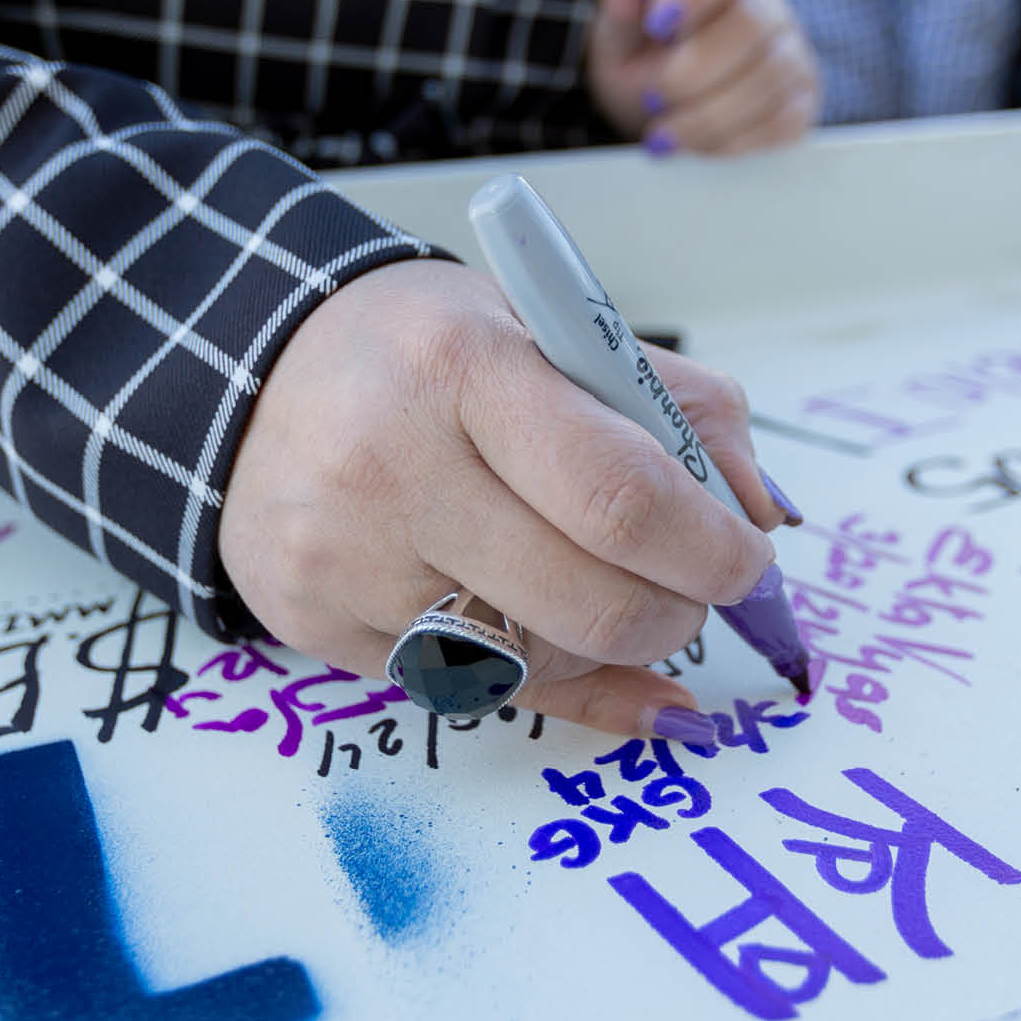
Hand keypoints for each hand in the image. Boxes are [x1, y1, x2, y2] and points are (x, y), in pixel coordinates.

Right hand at [221, 260, 791, 736]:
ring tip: (592, 581)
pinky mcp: (313, 626)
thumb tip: (765, 512)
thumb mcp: (550, 330)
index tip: (746, 556)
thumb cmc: (425, 353)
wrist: (255, 374)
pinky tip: (541, 629)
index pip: (621, 495)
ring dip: (603, 642)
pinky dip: (530, 668)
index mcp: (464, 368)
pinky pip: (466, 690)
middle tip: (690, 590)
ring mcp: (344, 559)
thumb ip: (676, 405)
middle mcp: (390, 468)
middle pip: (590, 603)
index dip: (712, 547)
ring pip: (534, 661)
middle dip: (676, 613)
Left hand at [586, 0, 820, 157]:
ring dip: (706, 117)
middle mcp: (767, 5)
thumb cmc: (643, 60)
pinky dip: (731, 142)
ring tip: (663, 134)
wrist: (660, 111)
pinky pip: (781, 123)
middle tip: (653, 99)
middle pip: (750, 25)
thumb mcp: (620, 30)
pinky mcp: (801, 102)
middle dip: (693, 72)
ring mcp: (791, 53)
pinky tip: (698, 145)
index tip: (657, 24)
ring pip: (767, 80)